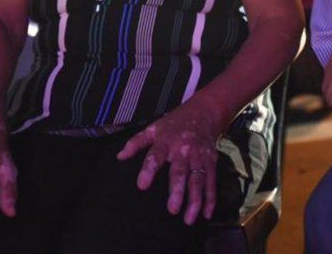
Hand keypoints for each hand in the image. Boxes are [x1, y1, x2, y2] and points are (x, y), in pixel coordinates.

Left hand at [116, 100, 223, 224]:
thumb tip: (119, 157)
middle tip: (172, 209)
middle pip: (180, 171)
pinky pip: (211, 181)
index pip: (155, 155)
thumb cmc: (174, 124)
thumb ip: (136, 143)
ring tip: (188, 218)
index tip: (142, 185)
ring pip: (198, 179)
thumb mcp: (153, 128)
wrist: (203, 112)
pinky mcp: (211, 161)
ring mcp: (199, 156)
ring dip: (195, 199)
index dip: (148, 170)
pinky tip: (206, 214)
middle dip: (177, 190)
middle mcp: (183, 149)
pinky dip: (210, 198)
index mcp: (166, 141)